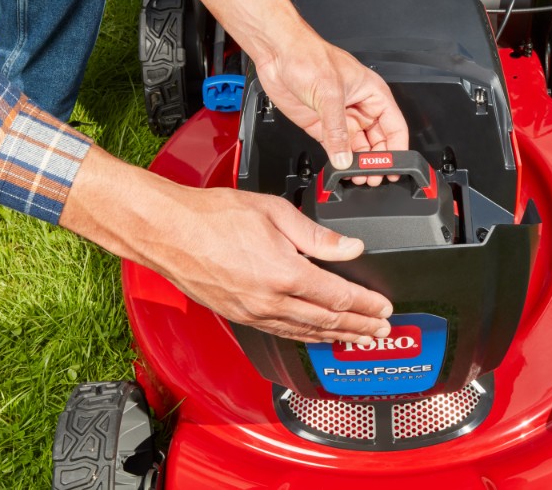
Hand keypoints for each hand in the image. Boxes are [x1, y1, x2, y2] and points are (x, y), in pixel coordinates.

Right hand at [61, 148, 393, 342]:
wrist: (167, 232)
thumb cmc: (212, 217)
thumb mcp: (274, 212)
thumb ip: (316, 235)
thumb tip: (350, 248)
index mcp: (284, 273)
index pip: (339, 297)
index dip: (367, 304)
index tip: (384, 307)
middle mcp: (271, 301)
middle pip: (328, 321)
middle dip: (359, 327)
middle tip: (381, 331)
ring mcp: (254, 313)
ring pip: (306, 332)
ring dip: (337, 337)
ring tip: (358, 339)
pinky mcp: (240, 317)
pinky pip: (283, 333)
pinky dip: (307, 337)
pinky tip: (316, 336)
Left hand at [191, 0, 408, 184]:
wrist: (277, 52)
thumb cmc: (308, 55)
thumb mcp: (329, 93)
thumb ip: (338, 130)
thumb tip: (345, 158)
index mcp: (373, 93)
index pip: (394, 127)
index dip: (397, 149)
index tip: (396, 167)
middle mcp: (359, 107)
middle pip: (377, 141)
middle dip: (377, 161)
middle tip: (372, 178)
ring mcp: (340, 117)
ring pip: (356, 148)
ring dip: (357, 164)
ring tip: (357, 178)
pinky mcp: (321, 125)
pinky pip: (335, 147)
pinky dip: (338, 160)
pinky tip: (340, 170)